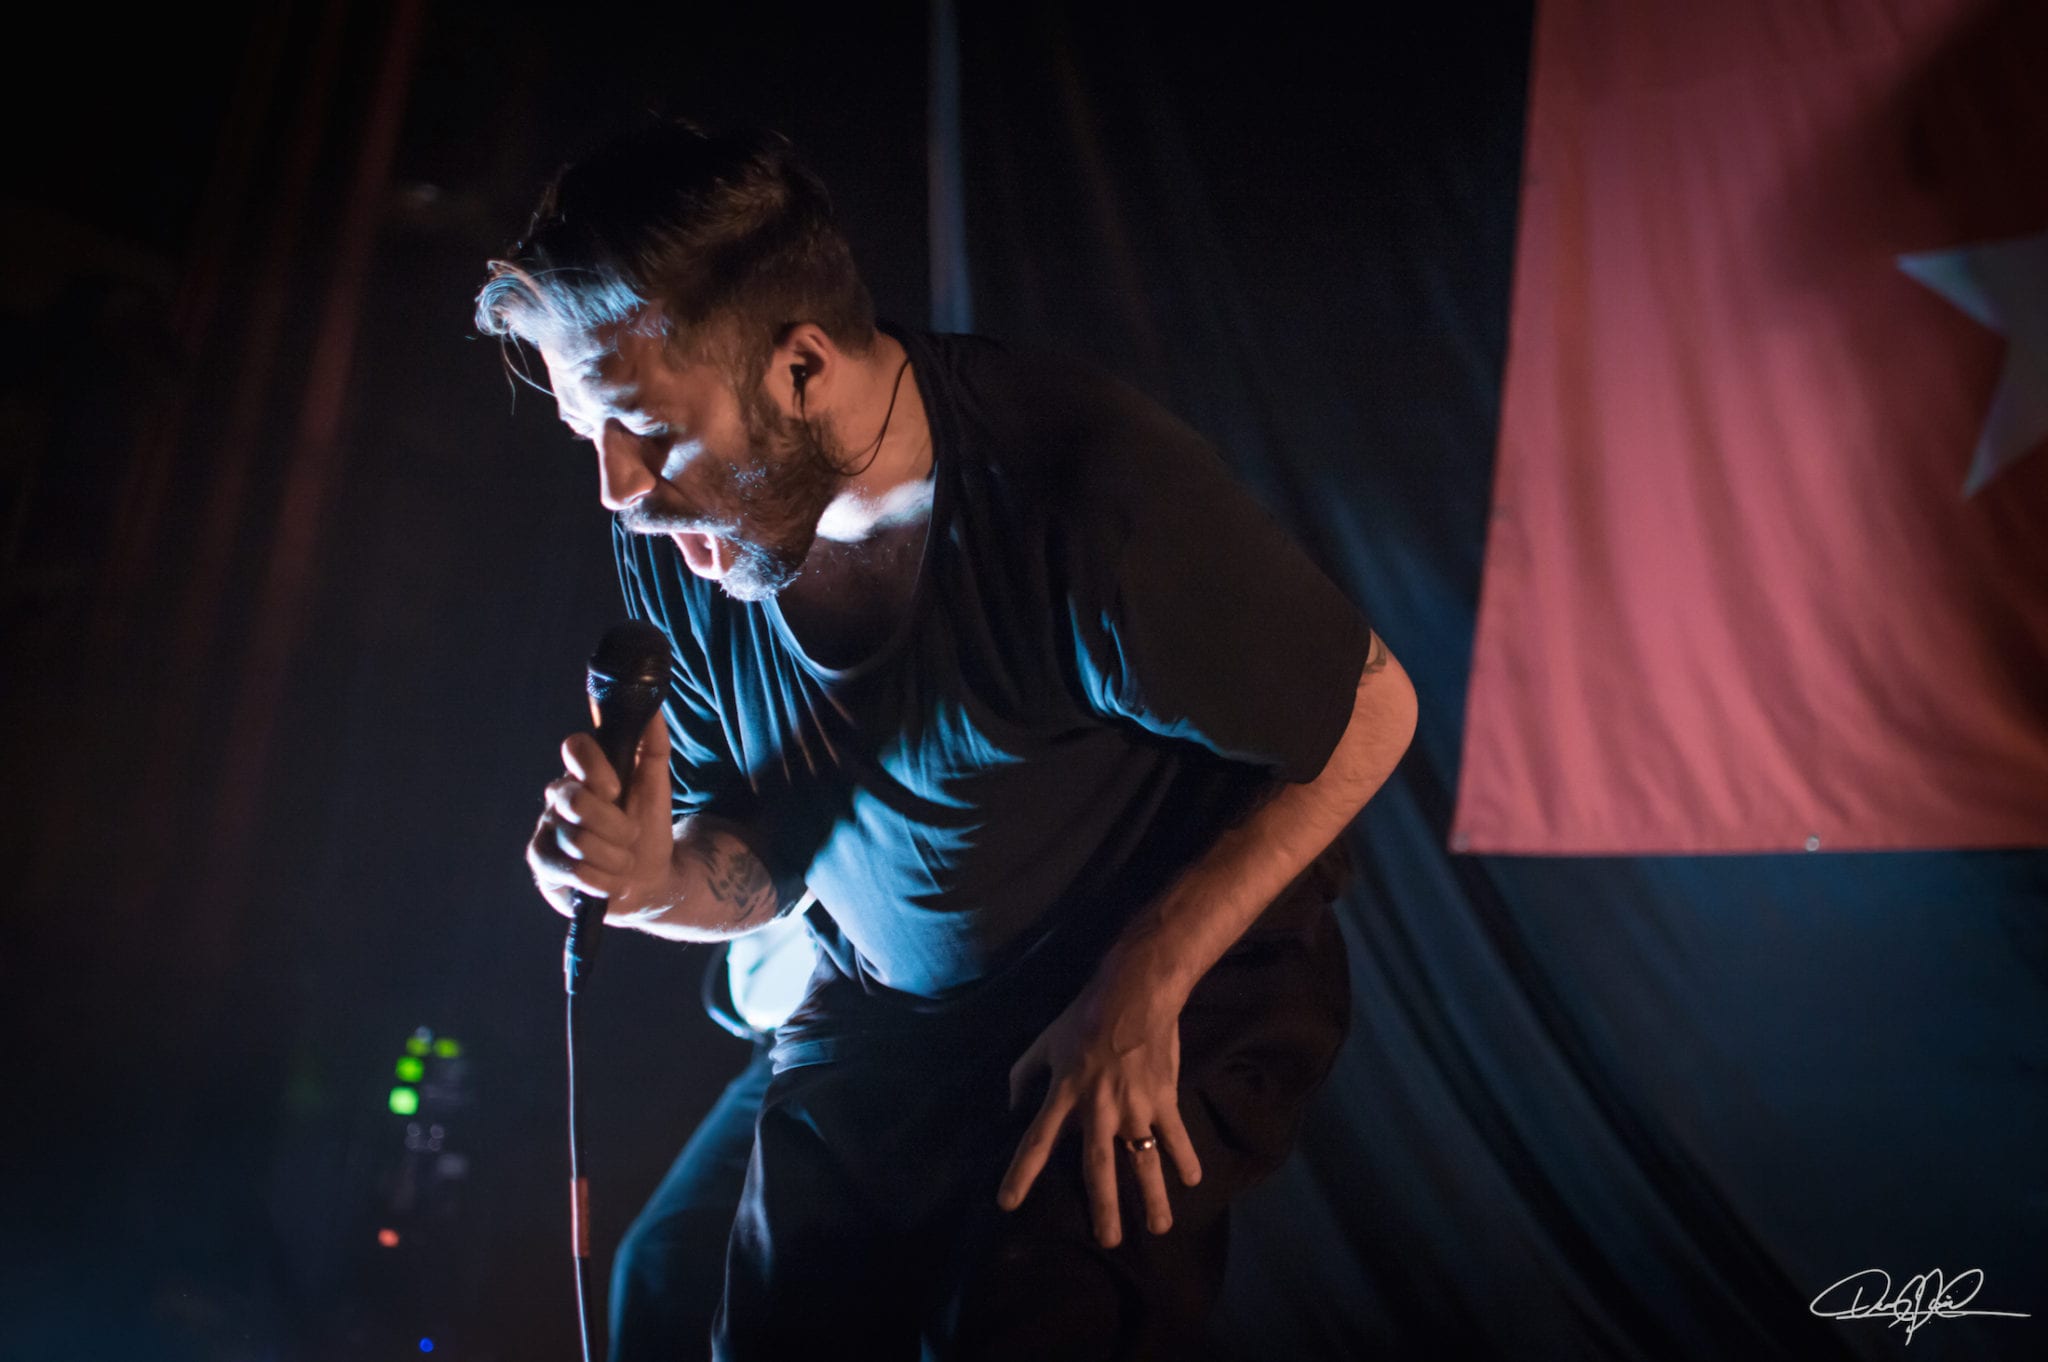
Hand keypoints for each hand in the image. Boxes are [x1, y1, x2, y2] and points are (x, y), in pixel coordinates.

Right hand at [526, 713, 671, 919]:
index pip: (575, 746)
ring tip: (622, 861)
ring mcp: (546, 831)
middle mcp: (558, 798)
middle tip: (629, 836)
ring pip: (577, 840)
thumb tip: (652, 708)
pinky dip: (602, 880)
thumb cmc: (647, 828)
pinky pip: (572, 870)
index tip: (616, 789)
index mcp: (584, 772)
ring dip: (615, 857)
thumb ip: (652, 745)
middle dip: (616, 826)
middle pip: (575, 800)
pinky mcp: (543, 866)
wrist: (649, 880)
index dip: (595, 768)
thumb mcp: (657, 786)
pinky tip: (608, 881)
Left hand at [997, 954, 1202, 1247]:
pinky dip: (1184, 1158)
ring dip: (1152, 1197)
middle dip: (1103, 1206)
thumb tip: (1013, 1107)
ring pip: (1143, 1161)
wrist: (1135, 992)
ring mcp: (1134, 1106)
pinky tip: (1192, 1181)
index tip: (1008, 1204)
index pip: (1036, 1141)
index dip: (1021, 1173)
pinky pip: (1174, 1135)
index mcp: (1064, 1094)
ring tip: (1157, 1228)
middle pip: (1098, 1167)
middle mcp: (1098, 1108)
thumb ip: (1024, 1075)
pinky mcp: (1162, 1098)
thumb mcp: (1045, 1042)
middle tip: (1107, 1241)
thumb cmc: (1085, 1017)